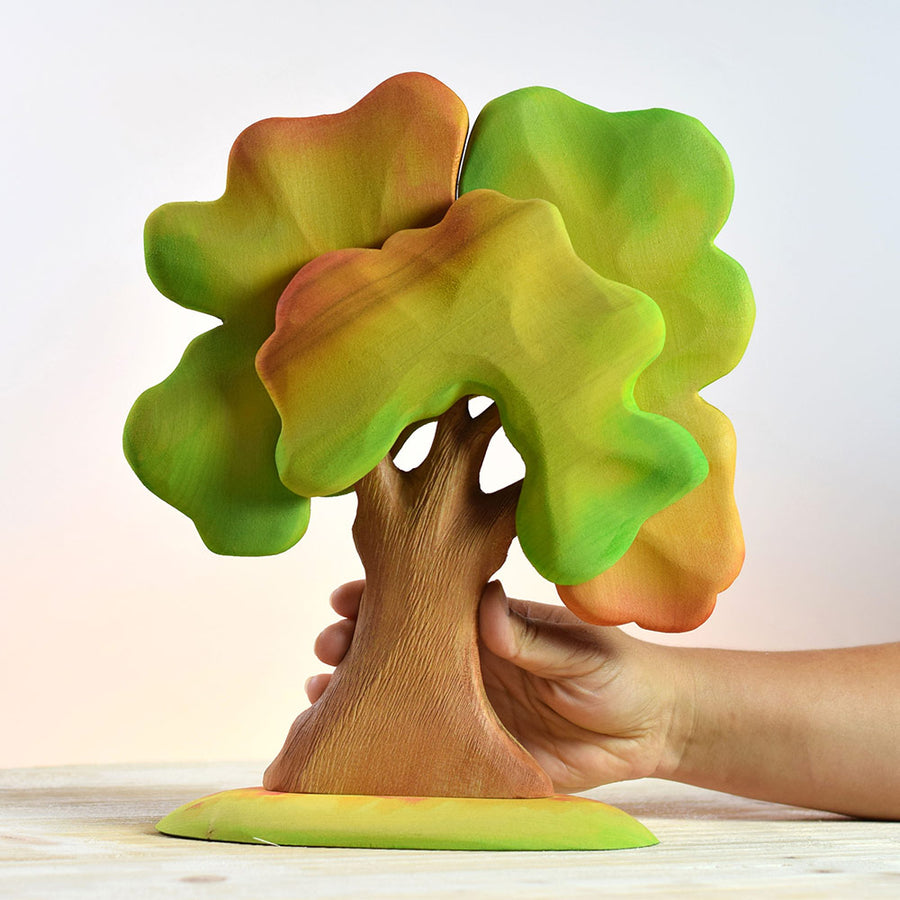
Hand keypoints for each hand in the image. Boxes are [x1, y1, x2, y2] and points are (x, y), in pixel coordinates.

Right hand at [308, 580, 685, 792]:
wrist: (652, 728)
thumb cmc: (618, 670)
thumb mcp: (580, 647)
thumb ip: (532, 634)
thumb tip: (487, 603)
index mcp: (487, 625)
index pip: (425, 604)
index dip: (383, 597)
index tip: (345, 597)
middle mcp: (467, 662)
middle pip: (399, 647)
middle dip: (356, 641)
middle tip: (330, 644)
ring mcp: (467, 705)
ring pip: (401, 694)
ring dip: (358, 688)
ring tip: (322, 689)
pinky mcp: (477, 751)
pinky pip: (425, 747)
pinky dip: (386, 742)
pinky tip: (356, 739)